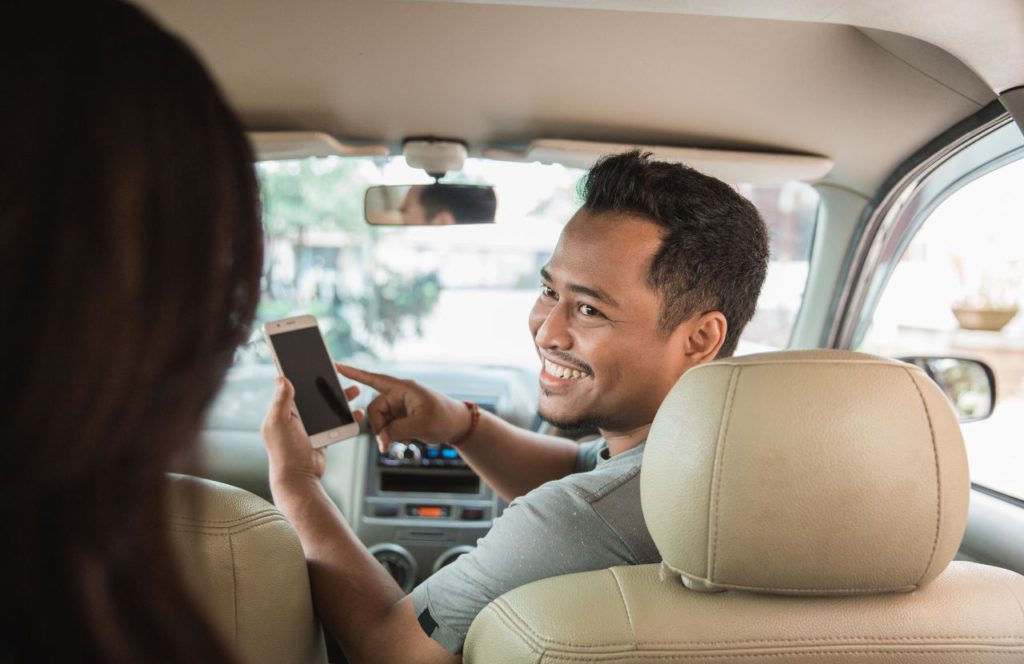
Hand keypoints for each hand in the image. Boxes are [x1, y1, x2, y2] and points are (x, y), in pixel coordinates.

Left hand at [261, 376, 364, 488]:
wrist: (299, 477)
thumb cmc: (285, 452)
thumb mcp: (279, 422)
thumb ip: (281, 400)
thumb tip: (281, 377)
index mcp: (281, 411)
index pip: (291, 386)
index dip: (300, 373)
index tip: (312, 360)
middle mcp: (294, 417)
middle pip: (313, 394)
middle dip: (326, 383)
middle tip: (337, 372)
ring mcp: (309, 426)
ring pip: (327, 406)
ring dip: (340, 398)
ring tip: (353, 390)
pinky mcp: (321, 435)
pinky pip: (335, 421)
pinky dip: (346, 416)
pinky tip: (355, 412)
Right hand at [336, 363, 470, 451]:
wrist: (459, 426)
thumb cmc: (445, 418)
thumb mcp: (421, 425)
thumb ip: (397, 430)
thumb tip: (382, 437)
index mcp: (403, 388)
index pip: (374, 379)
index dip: (354, 373)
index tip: (336, 365)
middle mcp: (399, 395)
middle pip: (375, 410)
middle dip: (379, 428)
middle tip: (386, 444)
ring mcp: (400, 406)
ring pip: (380, 421)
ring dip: (387, 434)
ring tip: (402, 442)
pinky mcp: (402, 417)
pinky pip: (388, 426)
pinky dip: (392, 435)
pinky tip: (405, 439)